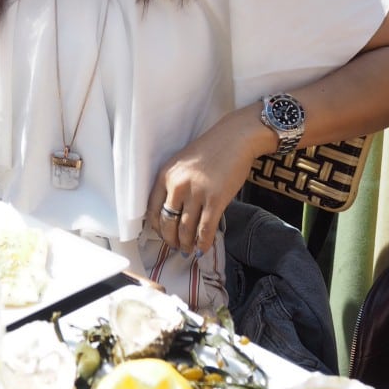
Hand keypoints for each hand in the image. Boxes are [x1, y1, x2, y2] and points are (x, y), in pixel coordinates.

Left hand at [146, 110, 266, 254]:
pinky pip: (205, 229)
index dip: (156, 227)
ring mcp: (197, 194)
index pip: (152, 209)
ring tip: (188, 250)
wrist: (235, 138)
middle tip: (175, 246)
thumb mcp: (182, 164)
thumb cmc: (210, 150)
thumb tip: (173, 212)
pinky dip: (203, 243)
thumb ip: (174, 184)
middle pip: (167, 223)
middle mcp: (178, 186)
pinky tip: (202, 249)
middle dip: (171, 239)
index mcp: (165, 175)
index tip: (161, 234)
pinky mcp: (216, 200)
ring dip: (186, 244)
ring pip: (186, 229)